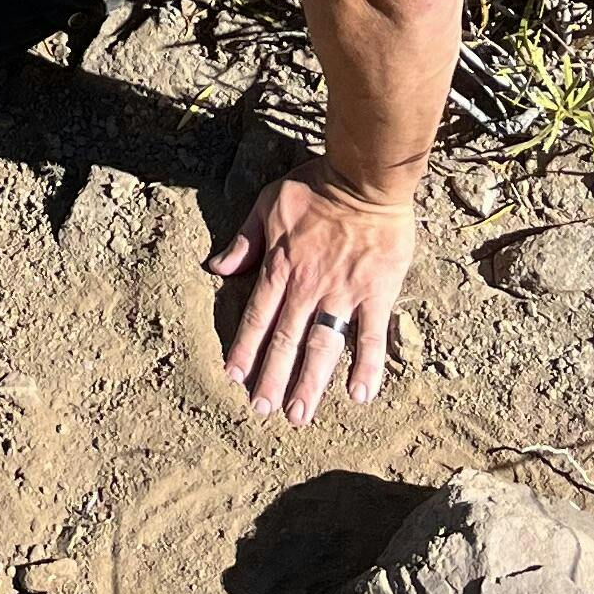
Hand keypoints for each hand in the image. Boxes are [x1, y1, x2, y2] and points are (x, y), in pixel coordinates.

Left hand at [209, 165, 416, 423]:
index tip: (234, 378)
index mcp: (280, 267)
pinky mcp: (376, 294)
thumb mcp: (268, 204)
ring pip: (322, 347)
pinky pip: (370, 337)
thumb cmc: (316, 185)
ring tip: (299, 416)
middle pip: (286, 341)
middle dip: (273, 378)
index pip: (257, 316)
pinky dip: (366, 368)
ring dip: (310, 384)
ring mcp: (342, 294)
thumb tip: (216, 267)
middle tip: (263, 411)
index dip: (245, 349)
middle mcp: (307, 287)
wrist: (364, 177)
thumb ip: (244, 239)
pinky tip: (359, 396)